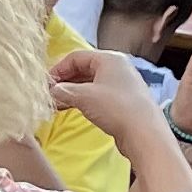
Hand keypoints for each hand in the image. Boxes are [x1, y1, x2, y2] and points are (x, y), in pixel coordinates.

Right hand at [44, 46, 170, 154]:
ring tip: (57, 104)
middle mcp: (117, 68)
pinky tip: (72, 109)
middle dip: (65, 81)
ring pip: (90, 84)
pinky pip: (98, 95)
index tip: (45, 83)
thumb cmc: (115, 108)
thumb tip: (51, 92)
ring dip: (72, 92)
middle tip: (49, 94)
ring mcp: (122, 85)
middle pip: (84, 69)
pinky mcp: (124, 101)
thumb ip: (63, 91)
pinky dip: (84, 100)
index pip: (76, 56)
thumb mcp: (83, 97)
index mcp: (109, 58)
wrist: (145, 134)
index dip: (58, 68)